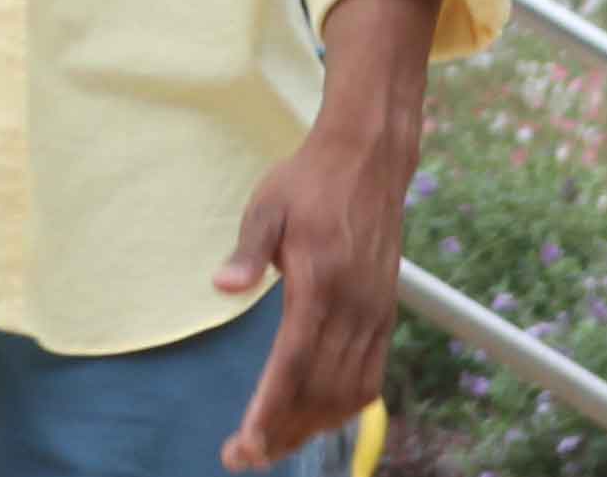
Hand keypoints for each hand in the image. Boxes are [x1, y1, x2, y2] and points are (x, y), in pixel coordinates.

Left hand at [215, 129, 408, 469]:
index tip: (245, 444)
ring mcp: (374, 313)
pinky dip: (344, 408)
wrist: (367, 159)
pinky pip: (370, 376)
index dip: (269, 411)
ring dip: (312, 427)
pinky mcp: (384, 314)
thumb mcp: (266, 206)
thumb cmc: (308, 183)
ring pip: (348, 392)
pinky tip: (318, 421)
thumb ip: (247, 251)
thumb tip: (221, 286)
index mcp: (321, 283)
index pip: (293, 364)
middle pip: (319, 391)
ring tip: (274, 446)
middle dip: (282, 432)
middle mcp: (354, 307)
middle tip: (244, 458)